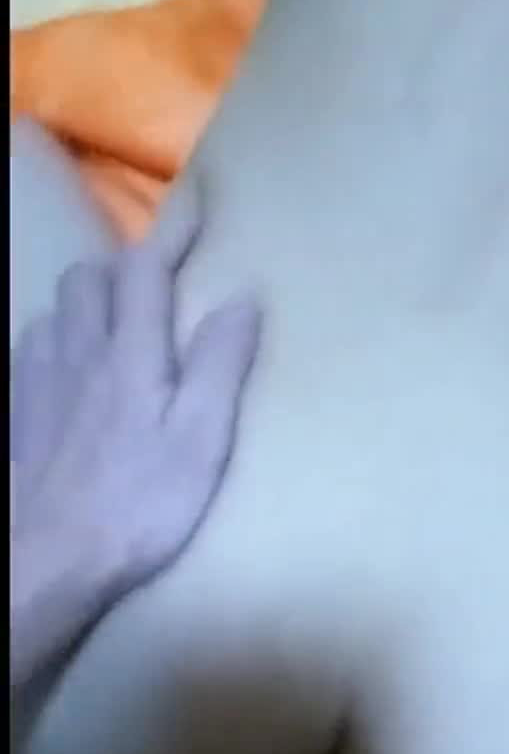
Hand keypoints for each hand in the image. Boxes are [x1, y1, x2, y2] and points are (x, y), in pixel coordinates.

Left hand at [11, 181, 261, 686]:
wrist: (46, 556)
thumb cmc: (138, 504)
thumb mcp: (201, 441)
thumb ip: (221, 366)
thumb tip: (242, 297)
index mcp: (133, 354)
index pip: (149, 269)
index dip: (174, 229)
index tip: (198, 197)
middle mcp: (80, 350)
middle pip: (91, 276)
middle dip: (126, 265)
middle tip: (159, 283)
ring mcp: (40, 379)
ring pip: (59, 309)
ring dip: (91, 300)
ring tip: (120, 323)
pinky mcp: (19, 411)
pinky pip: (36, 348)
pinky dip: (61, 339)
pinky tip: (76, 371)